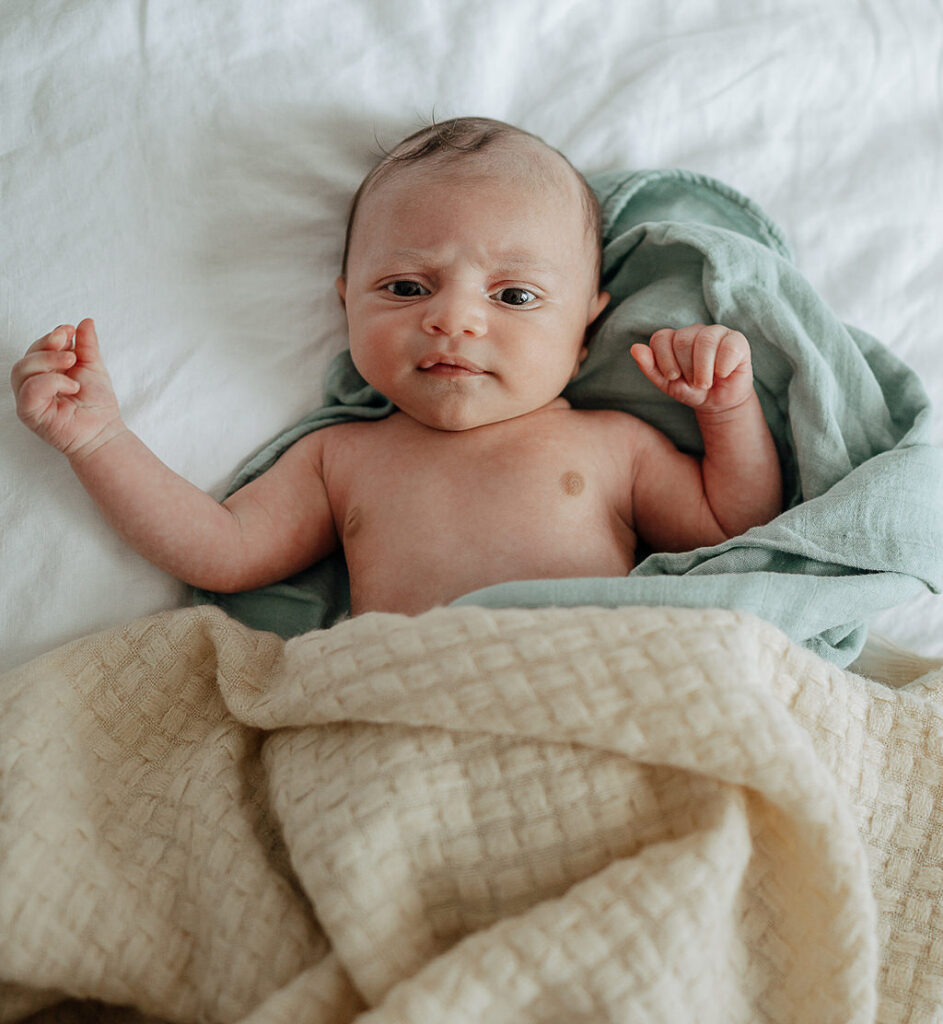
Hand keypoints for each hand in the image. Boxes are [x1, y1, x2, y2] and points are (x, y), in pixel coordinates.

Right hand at [10, 319, 123, 457]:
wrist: (104, 431)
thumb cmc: (97, 404)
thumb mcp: (93, 366)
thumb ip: (87, 345)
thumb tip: (86, 321)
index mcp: (44, 372)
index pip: (36, 348)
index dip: (50, 336)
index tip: (69, 331)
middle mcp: (32, 385)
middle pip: (26, 356)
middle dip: (48, 346)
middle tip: (71, 352)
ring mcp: (28, 399)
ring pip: (22, 369)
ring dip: (49, 361)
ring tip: (73, 365)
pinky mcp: (29, 412)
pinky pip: (30, 388)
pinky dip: (52, 381)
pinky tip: (72, 386)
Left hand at [630, 324, 753, 413]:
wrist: (717, 402)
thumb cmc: (690, 389)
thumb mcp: (666, 384)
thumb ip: (649, 367)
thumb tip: (635, 348)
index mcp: (674, 338)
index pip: (661, 338)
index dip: (664, 360)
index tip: (673, 377)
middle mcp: (694, 331)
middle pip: (682, 340)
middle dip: (686, 369)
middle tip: (693, 382)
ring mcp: (716, 332)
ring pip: (705, 341)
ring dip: (703, 370)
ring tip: (705, 382)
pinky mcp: (737, 340)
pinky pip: (728, 346)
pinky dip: (723, 366)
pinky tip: (723, 374)